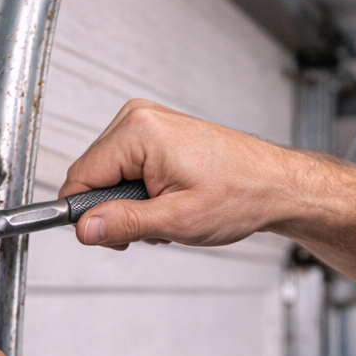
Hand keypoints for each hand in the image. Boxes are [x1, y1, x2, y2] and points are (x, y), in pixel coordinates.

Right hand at [62, 99, 318, 249]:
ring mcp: (148, 123)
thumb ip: (124, 223)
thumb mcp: (177, 220)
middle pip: (93, 176)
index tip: (106, 237)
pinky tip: (170, 200)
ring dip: (132, 205)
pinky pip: (128, 170)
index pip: (80, 177)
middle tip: (154, 226)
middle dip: (115, 211)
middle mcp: (139, 118)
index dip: (86, 215)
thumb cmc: (241, 193)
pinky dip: (143, 193)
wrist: (275, 184)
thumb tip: (84, 228)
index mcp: (139, 131)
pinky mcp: (156, 134)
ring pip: (109, 176)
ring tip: (169, 212)